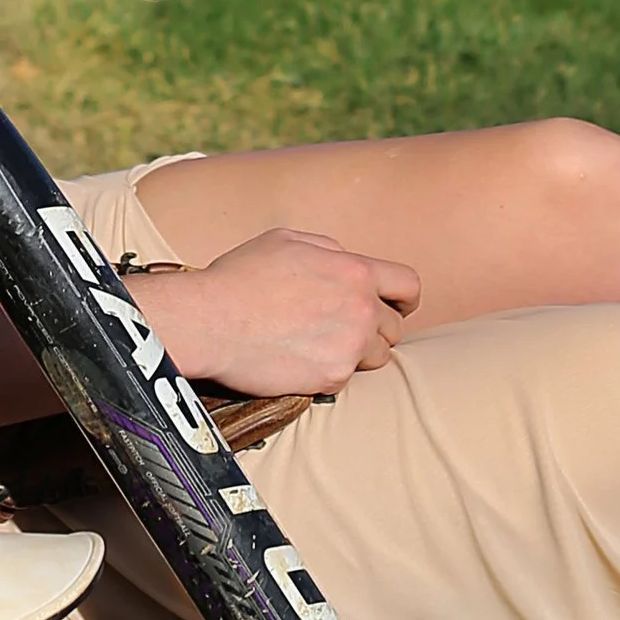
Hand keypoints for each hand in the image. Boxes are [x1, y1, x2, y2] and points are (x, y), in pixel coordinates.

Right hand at [140, 227, 418, 397]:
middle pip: (395, 327)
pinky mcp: (332, 377)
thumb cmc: (241, 277)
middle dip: (375, 328)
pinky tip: (301, 360)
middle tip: (343, 331)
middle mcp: (361, 308)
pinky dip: (329, 372)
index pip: (408, 285)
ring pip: (377, 357)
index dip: (404, 298)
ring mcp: (349, 345)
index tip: (397, 308)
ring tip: (321, 347)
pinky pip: (346, 378)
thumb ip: (328, 250)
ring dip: (357, 353)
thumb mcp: (287, 240)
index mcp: (354, 270)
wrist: (211, 320)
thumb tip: (343, 260)